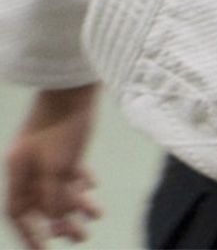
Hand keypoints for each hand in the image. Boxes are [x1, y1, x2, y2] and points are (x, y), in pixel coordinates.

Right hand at [5, 86, 100, 248]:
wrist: (76, 84)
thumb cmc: (65, 123)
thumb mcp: (59, 166)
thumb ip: (54, 196)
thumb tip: (55, 222)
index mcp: (18, 171)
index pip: (18, 212)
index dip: (30, 234)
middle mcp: (28, 165)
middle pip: (39, 203)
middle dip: (60, 222)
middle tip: (81, 237)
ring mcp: (45, 154)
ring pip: (57, 188)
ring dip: (75, 204)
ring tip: (96, 216)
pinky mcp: (63, 144)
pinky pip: (67, 172)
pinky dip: (79, 182)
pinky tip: (93, 186)